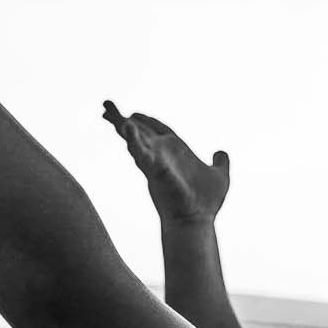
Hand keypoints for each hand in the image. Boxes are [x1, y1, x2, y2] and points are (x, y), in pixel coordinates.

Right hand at [102, 103, 230, 222]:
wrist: (197, 221)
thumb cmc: (206, 203)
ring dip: (122, 126)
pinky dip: (134, 141)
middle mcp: (161, 155)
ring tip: (109, 112)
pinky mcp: (155, 171)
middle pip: (138, 132)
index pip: (156, 130)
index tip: (132, 112)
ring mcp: (156, 163)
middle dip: (121, 119)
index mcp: (175, 151)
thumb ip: (220, 163)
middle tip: (106, 105)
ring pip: (134, 140)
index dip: (145, 120)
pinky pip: (142, 154)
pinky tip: (126, 128)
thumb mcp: (219, 176)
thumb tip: (221, 153)